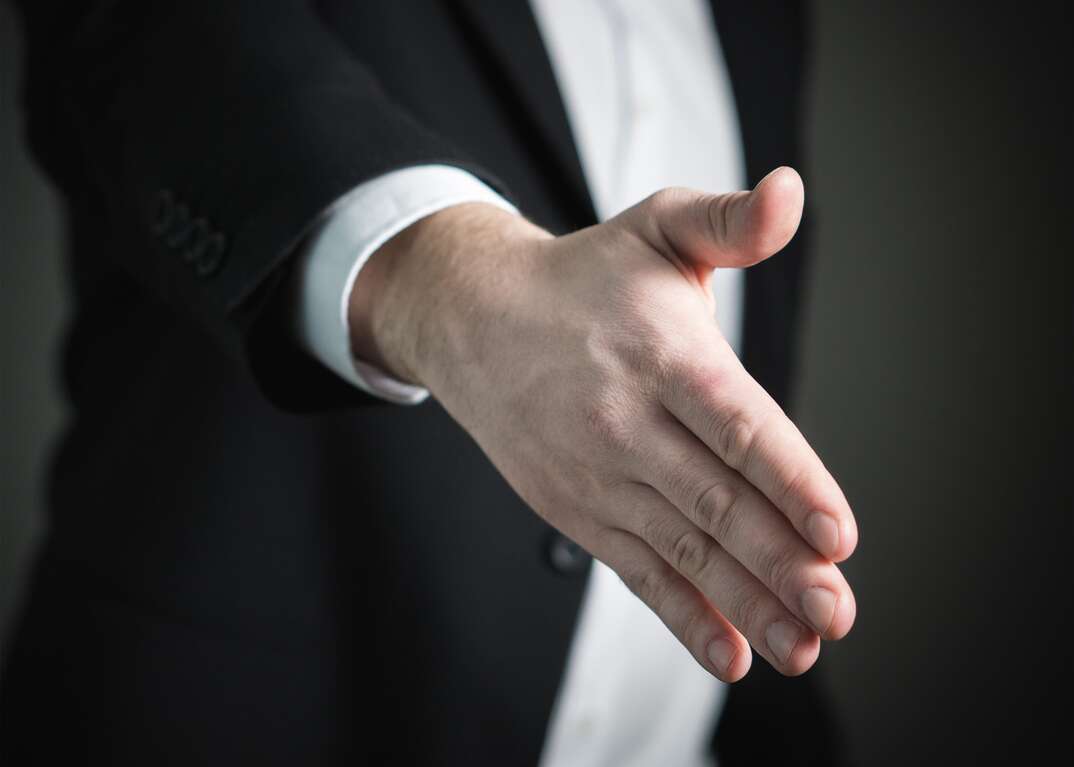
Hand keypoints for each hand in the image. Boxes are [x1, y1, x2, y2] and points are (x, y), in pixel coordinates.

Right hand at [351, 167, 857, 681]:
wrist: (473, 320)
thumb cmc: (584, 278)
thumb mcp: (656, 226)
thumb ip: (729, 221)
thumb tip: (789, 192)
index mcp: (659, 352)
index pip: (734, 424)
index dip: (788, 479)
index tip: (837, 531)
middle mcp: (625, 420)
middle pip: (713, 501)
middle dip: (779, 562)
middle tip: (836, 610)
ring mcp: (598, 472)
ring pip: (680, 548)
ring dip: (742, 602)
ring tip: (801, 646)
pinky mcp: (579, 508)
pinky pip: (635, 570)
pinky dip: (681, 615)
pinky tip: (727, 653)